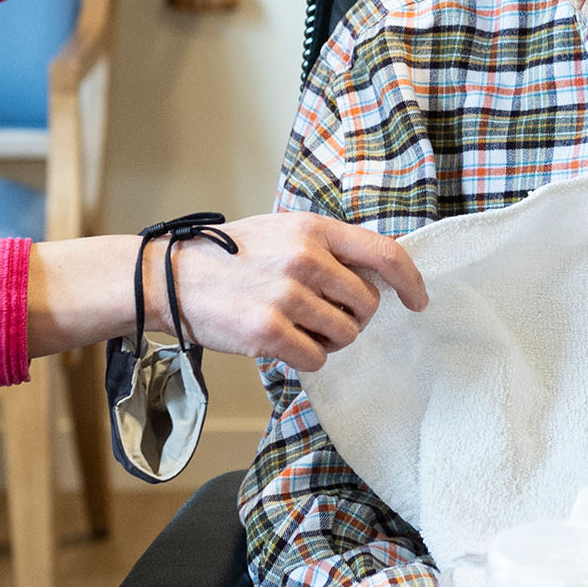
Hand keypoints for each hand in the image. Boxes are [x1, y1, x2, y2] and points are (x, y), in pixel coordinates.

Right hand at [158, 214, 428, 372]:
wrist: (170, 278)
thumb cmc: (228, 257)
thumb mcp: (281, 231)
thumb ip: (326, 247)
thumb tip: (376, 274)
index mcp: (313, 229)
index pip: (384, 253)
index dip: (410, 281)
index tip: (417, 301)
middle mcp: (305, 258)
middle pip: (367, 303)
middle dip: (353, 317)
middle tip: (322, 315)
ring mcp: (287, 295)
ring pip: (346, 334)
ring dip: (328, 339)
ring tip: (296, 326)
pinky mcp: (269, 331)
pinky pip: (317, 358)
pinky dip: (307, 358)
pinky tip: (283, 343)